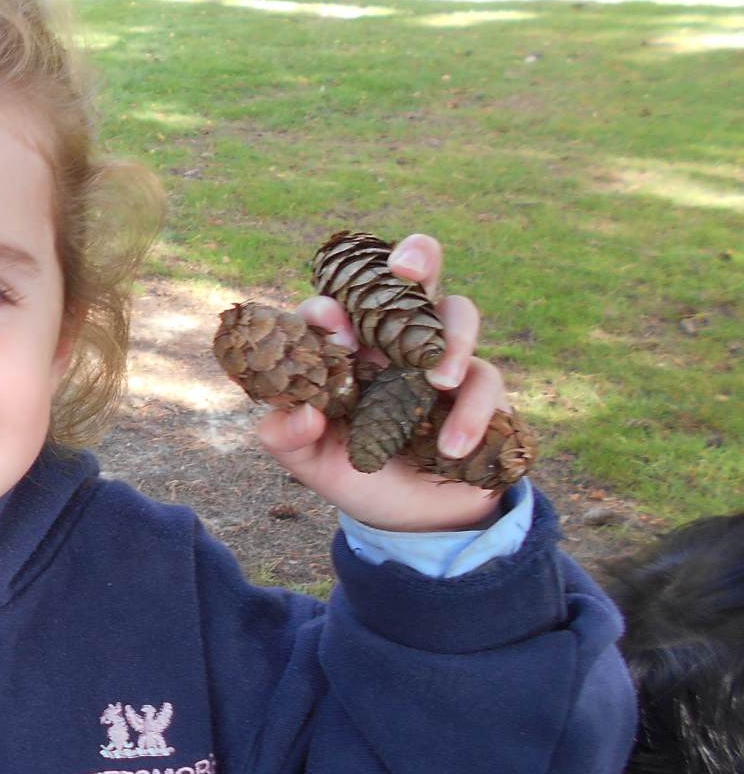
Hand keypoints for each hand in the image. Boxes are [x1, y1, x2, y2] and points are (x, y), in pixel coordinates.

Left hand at [255, 233, 505, 532]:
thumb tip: (301, 413)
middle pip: (412, 276)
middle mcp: (395, 339)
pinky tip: (450, 446)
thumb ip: (286, 438)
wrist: (410, 516)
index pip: (333, 307)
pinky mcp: (481, 389)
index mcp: (346, 346)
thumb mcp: (308, 462)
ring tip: (438, 382)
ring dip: (453, 339)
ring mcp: (441, 357)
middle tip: (406, 268)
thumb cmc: (354, 472)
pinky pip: (486, 381)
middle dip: (415, 257)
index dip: (328, 307)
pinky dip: (472, 411)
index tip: (331, 323)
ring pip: (459, 313)